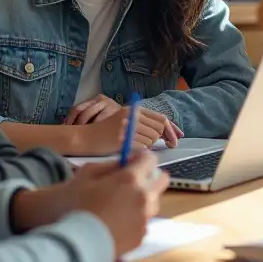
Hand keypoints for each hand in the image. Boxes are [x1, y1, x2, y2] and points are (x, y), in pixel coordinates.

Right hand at [11, 155, 167, 256]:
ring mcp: (145, 218)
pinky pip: (145, 220)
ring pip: (155, 201)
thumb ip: (111, 164)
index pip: (151, 159)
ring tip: (122, 204)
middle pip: (162, 179)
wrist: (76, 242)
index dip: (142, 158)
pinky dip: (137, 218)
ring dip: (145, 197)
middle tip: (134, 181)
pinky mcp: (142, 235)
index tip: (133, 162)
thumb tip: (128, 161)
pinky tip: (119, 221)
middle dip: (151, 176)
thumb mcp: (88, 174)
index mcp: (131, 179)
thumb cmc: (77, 205)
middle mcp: (144, 197)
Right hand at [65, 96, 181, 146]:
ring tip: (137, 146)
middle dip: (163, 139)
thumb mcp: (124, 121)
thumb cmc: (104, 133)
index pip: (160, 118)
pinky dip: (141, 152)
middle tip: (166, 146)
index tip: (178, 138)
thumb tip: (165, 133)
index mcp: (133, 110)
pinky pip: (142, 148)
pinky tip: (131, 151)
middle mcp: (131, 116)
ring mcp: (127, 127)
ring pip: (152, 139)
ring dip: (150, 145)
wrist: (83, 138)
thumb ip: (142, 123)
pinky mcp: (122, 140)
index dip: (172, 129)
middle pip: (159, 128)